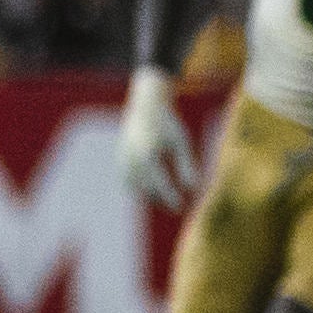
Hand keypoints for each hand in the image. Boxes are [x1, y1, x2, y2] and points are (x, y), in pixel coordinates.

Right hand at [117, 68, 200, 212]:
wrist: (145, 105)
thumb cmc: (167, 123)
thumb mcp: (181, 142)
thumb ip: (186, 165)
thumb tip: (193, 188)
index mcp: (148, 156)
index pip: (160, 185)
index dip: (171, 198)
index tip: (181, 207)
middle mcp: (132, 160)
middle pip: (145, 188)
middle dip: (160, 199)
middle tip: (176, 207)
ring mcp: (122, 159)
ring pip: (132, 186)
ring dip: (147, 195)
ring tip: (163, 199)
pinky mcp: (119, 157)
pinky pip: (125, 178)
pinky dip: (136, 186)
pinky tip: (149, 189)